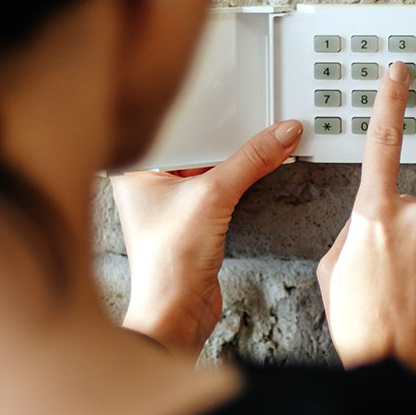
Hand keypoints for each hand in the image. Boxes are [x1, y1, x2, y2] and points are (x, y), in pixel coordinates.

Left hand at [111, 120, 303, 355]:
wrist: (177, 313)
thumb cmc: (167, 264)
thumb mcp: (213, 196)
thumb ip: (250, 161)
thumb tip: (280, 135)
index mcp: (135, 168)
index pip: (174, 125)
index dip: (206, 111)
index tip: (237, 101)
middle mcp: (149, 182)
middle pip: (195, 143)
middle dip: (226, 134)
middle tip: (255, 117)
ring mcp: (171, 202)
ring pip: (210, 165)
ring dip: (236, 159)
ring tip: (263, 141)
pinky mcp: (192, 219)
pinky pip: (219, 186)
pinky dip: (240, 178)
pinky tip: (258, 168)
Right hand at [316, 62, 415, 384]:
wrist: (398, 369)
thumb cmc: (361, 326)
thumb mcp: (331, 272)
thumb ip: (351, 233)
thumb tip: (370, 227)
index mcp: (372, 215)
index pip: (381, 145)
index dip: (389, 103)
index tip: (398, 73)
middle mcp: (414, 218)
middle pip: (404, 212)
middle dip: (395, 238)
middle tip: (382, 280)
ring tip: (405, 299)